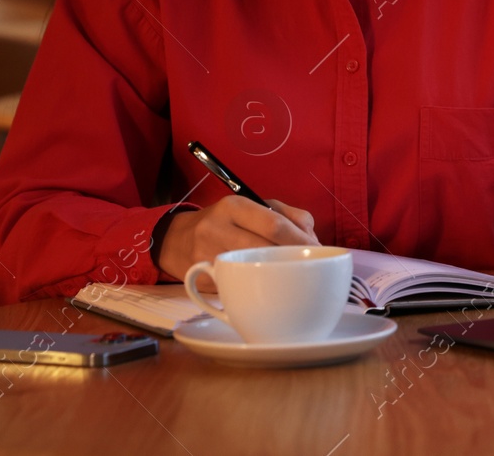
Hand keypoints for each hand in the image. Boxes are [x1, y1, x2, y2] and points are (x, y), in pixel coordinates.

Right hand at [158, 196, 318, 289]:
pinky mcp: (203, 283)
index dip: (299, 239)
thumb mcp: (250, 206)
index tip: (317, 249)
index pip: (273, 223)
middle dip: (293, 257)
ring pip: (253, 271)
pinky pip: (239, 287)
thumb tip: (311, 236)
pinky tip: (270, 286)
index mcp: (233, 206)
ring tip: (295, 275)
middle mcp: (217, 229)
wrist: (176, 241)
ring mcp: (207, 258)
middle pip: (265, 248)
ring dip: (280, 275)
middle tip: (311, 265)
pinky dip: (260, 287)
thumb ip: (285, 214)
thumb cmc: (224, 222)